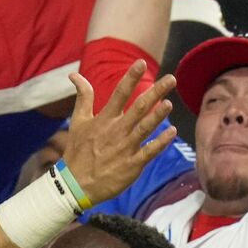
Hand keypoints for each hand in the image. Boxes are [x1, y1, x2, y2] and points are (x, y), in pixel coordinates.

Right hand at [62, 62, 176, 203]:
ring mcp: (125, 148)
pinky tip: (172, 132)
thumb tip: (75, 74)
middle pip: (139, 108)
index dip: (130, 78)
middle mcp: (116, 131)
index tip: (140, 63)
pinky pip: (149, 151)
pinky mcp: (132, 165)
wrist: (75, 184)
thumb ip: (83, 96)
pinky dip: (161, 142)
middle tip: (171, 79)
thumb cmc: (77, 151)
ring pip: (145, 128)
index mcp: (104, 119)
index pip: (119, 94)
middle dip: (155, 92)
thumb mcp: (78, 121)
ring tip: (169, 103)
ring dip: (158, 115)